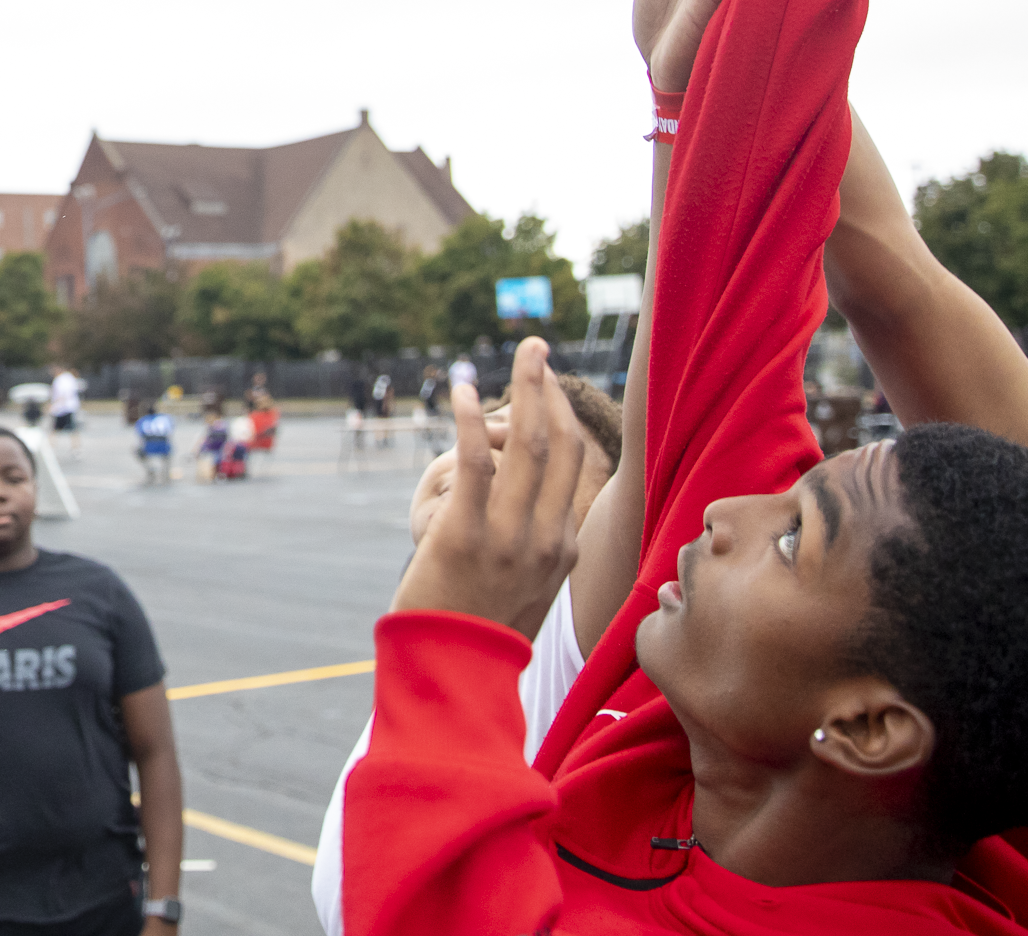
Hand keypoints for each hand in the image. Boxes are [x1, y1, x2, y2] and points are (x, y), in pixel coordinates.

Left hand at [389, 337, 587, 638]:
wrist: (454, 677)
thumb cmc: (481, 633)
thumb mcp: (528, 592)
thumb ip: (537, 552)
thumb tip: (543, 526)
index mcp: (564, 548)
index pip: (573, 464)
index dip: (559, 414)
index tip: (545, 383)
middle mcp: (547, 538)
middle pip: (558, 445)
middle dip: (548, 389)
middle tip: (535, 349)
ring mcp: (510, 537)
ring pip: (526, 446)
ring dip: (523, 390)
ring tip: (519, 354)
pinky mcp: (465, 535)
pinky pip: (475, 464)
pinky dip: (471, 422)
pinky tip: (461, 394)